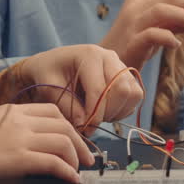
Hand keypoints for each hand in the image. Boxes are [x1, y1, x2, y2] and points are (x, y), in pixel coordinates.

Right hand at [0, 103, 92, 182]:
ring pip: (63, 141)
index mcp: (12, 110)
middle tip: (86, 158)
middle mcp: (20, 120)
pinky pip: (54, 162)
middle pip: (64, 125)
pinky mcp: (18, 158)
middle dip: (80, 143)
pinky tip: (69, 179)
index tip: (75, 140)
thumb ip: (13, 131)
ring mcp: (20, 138)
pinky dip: (67, 171)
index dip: (70, 126)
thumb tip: (34, 147)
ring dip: (76, 158)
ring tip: (78, 170)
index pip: (53, 111)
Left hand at [15, 44, 142, 133]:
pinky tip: (104, 112)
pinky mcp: (126, 76)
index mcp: (89, 55)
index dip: (94, 114)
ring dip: (117, 112)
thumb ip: (66, 106)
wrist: (52, 64)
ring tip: (96, 116)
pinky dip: (122, 110)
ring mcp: (120, 65)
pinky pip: (135, 97)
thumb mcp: (49, 87)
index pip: (100, 89)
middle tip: (90, 123)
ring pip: (133, 94)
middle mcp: (109, 56)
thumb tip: (84, 125)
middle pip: (123, 90)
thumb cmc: (48, 72)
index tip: (84, 129)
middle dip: (108, 112)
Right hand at [99, 0, 183, 69]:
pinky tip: (176, 44)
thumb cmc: (136, 44)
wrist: (110, 64)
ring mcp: (132, 23)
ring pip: (161, 9)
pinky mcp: (131, 41)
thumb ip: (177, 20)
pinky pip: (152, 34)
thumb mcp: (158, 27)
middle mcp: (134, 6)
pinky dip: (168, 37)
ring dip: (183, 15)